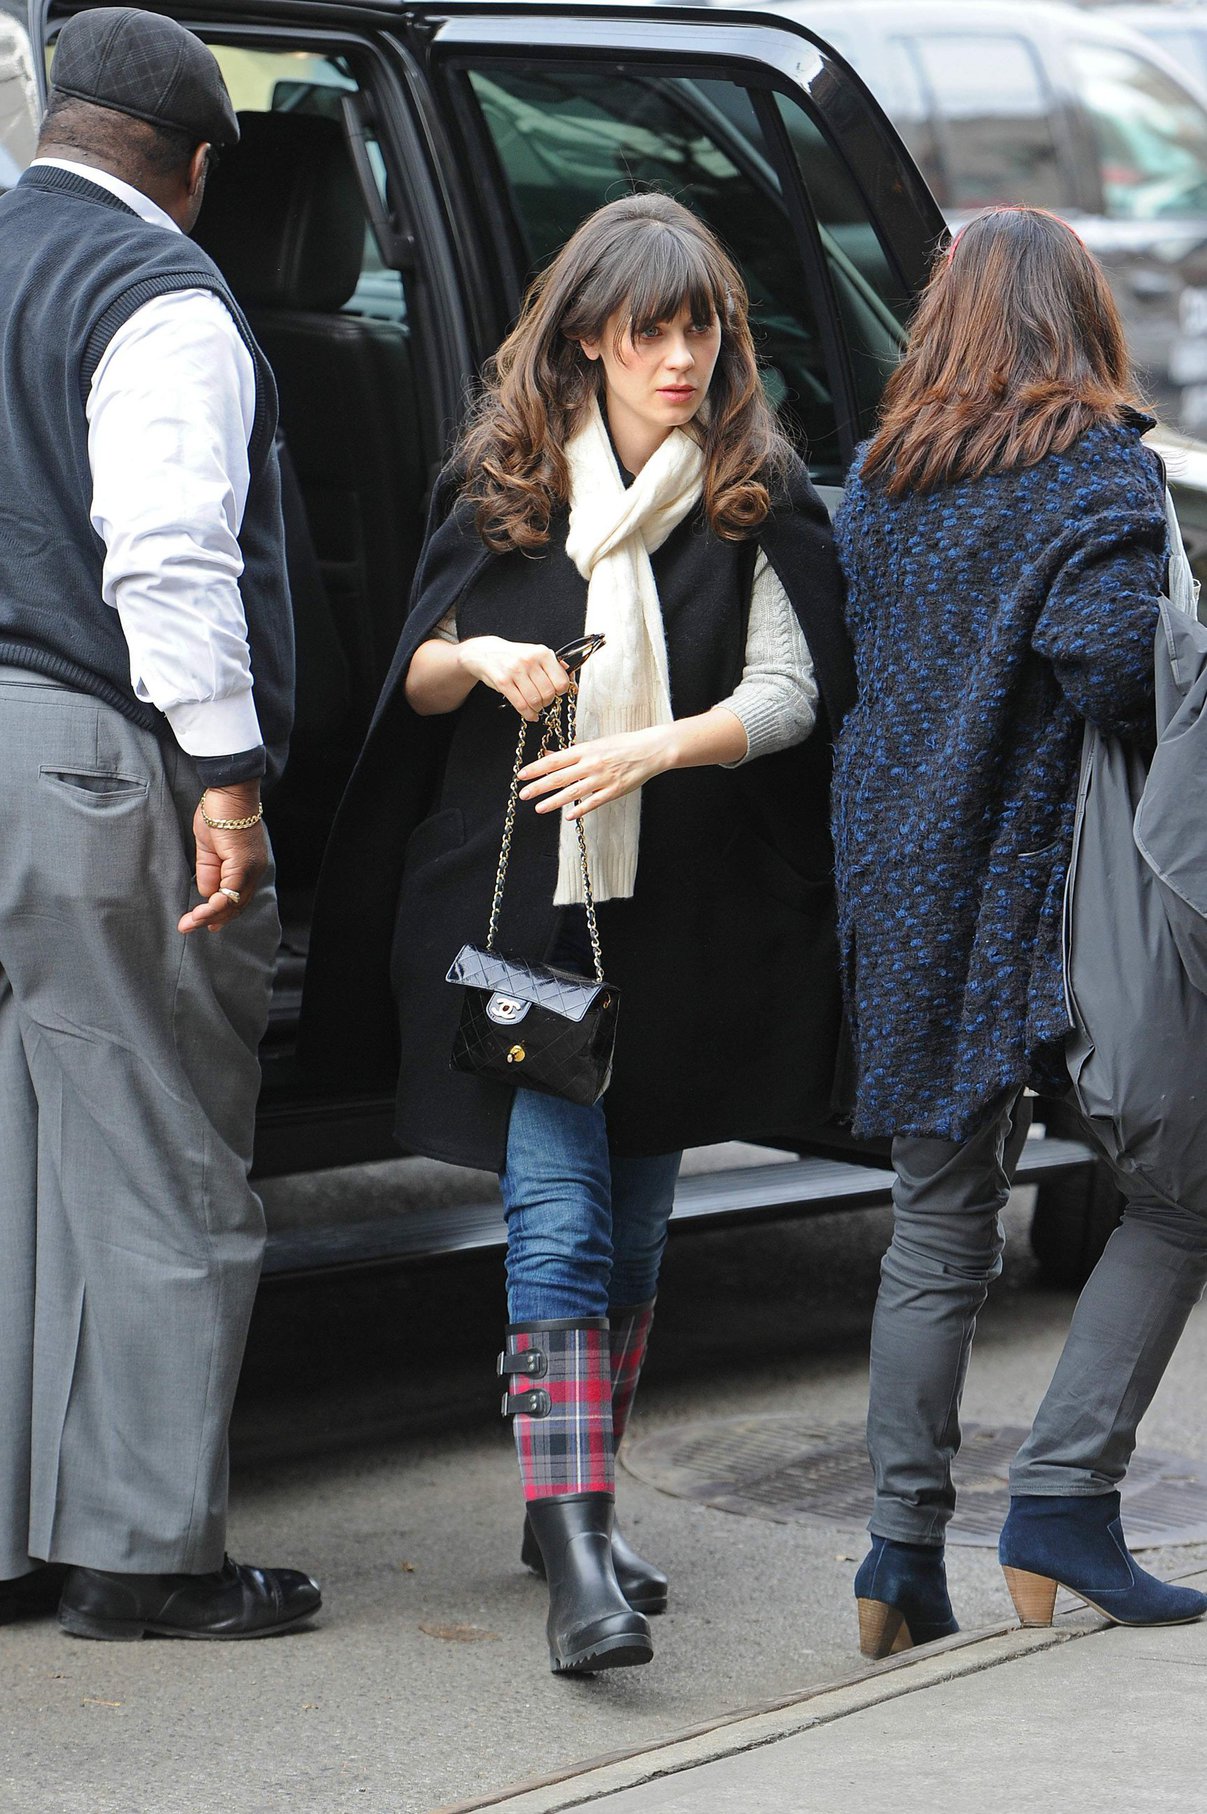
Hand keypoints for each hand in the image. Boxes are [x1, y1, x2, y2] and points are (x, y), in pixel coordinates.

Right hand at [178, 783, 269, 933]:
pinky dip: (215, 905)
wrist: (229, 792)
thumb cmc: (218, 814)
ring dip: (209, 916)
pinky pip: (230, 892)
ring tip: (189, 923)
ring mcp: (250, 869)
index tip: (204, 924)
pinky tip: (200, 913)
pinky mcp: (243, 864)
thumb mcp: (208, 850)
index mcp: (247, 868)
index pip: (236, 898)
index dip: (220, 914)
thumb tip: (205, 893)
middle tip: (188, 927)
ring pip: (233, 903)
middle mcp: (253, 871)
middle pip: (235, 906)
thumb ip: (208, 872)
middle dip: (211, 920)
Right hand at [459, 636, 570, 721]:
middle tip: (544, 701)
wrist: (486, 653)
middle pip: (549, 693)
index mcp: (542, 653)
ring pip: (535, 701)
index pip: (561, 681)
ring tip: (536, 707)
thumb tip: (571, 679)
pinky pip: (521, 705)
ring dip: (537, 709)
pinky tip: (530, 714)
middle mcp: (530, 660)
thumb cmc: (514, 656)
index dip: (560, 691)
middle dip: (548, 702)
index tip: (556, 692)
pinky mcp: (503, 682)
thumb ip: (554, 666)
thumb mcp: (536, 654)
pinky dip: (528, 714)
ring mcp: (515, 671)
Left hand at [518, 726, 676, 818]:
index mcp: (585, 750)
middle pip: (559, 777)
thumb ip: (572, 753)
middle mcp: (591, 764)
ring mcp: (602, 779)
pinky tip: (568, 816)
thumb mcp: (595, 744)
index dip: (536, 768)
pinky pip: (593, 802)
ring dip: (554, 801)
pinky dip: (580, 809)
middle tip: (523, 794)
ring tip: (539, 808)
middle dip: (539, 786)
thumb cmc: (621, 745)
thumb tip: (549, 755)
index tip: (522, 775)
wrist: (649, 750)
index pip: (555, 760)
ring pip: (573, 792)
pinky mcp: (613, 791)